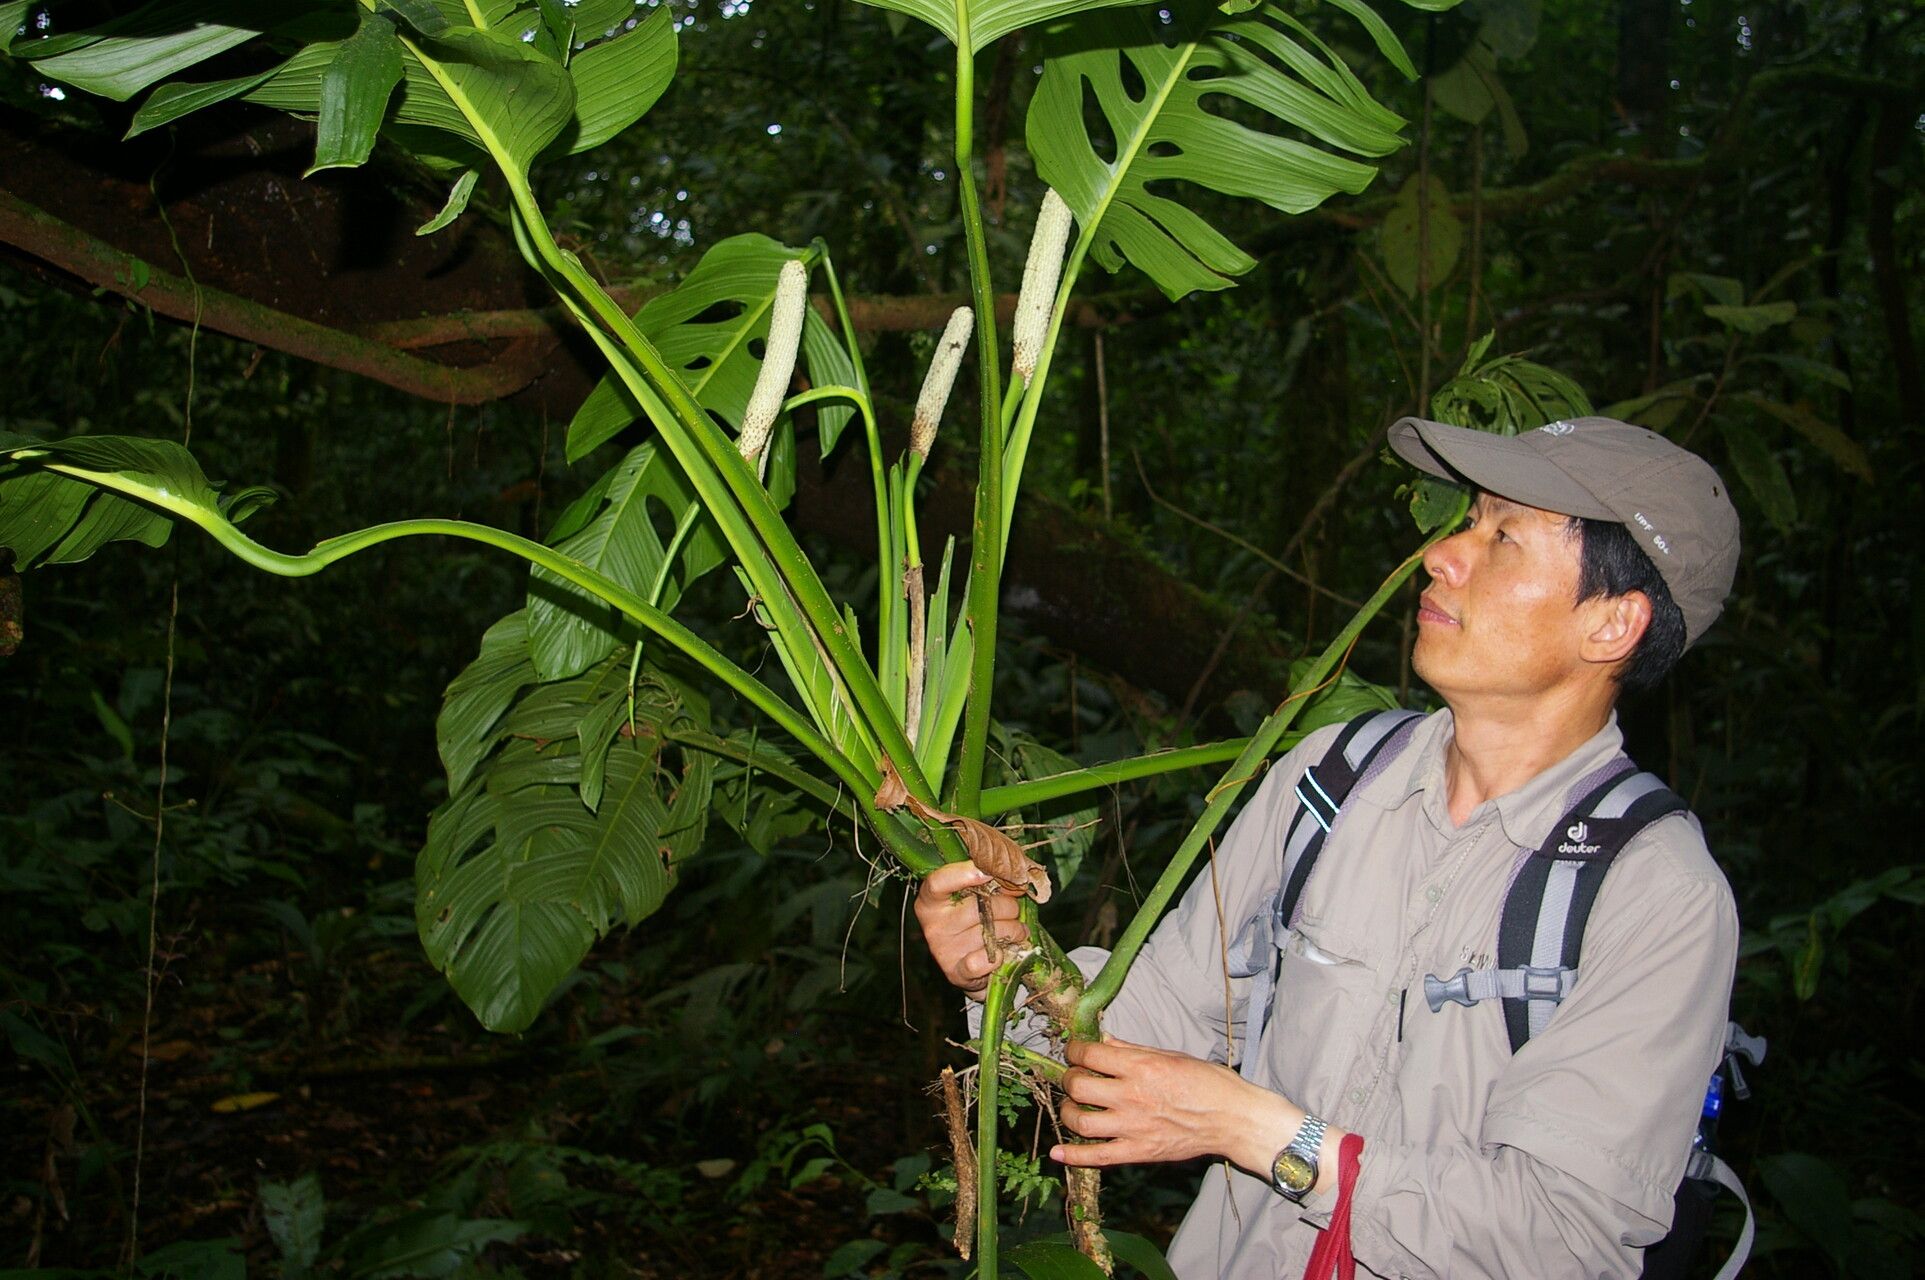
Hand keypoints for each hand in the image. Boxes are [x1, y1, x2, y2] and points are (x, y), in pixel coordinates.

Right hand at [913, 861, 1029, 997]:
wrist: (970, 967)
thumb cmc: (973, 922)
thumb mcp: (975, 898)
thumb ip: (989, 883)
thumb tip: (1015, 875)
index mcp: (930, 901)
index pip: (938, 882)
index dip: (964, 874)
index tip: (989, 872)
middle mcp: (932, 926)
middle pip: (978, 907)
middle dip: (1007, 906)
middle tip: (1014, 909)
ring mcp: (943, 951)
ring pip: (991, 932)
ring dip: (1014, 930)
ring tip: (1016, 931)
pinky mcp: (956, 973)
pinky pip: (987, 959)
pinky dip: (1002, 955)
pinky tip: (1003, 951)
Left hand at [1049, 1037, 1300, 1175]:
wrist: (1232, 1118)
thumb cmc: (1207, 1082)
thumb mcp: (1170, 1055)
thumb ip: (1132, 1049)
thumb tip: (1103, 1040)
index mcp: (1140, 1066)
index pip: (1089, 1054)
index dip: (1074, 1050)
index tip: (1075, 1052)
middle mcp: (1131, 1095)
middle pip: (1078, 1086)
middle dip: (1068, 1079)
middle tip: (1074, 1078)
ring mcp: (1133, 1126)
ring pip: (1080, 1122)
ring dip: (1067, 1112)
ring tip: (1072, 1106)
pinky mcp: (1138, 1152)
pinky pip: (1098, 1157)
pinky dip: (1073, 1156)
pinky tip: (1057, 1154)